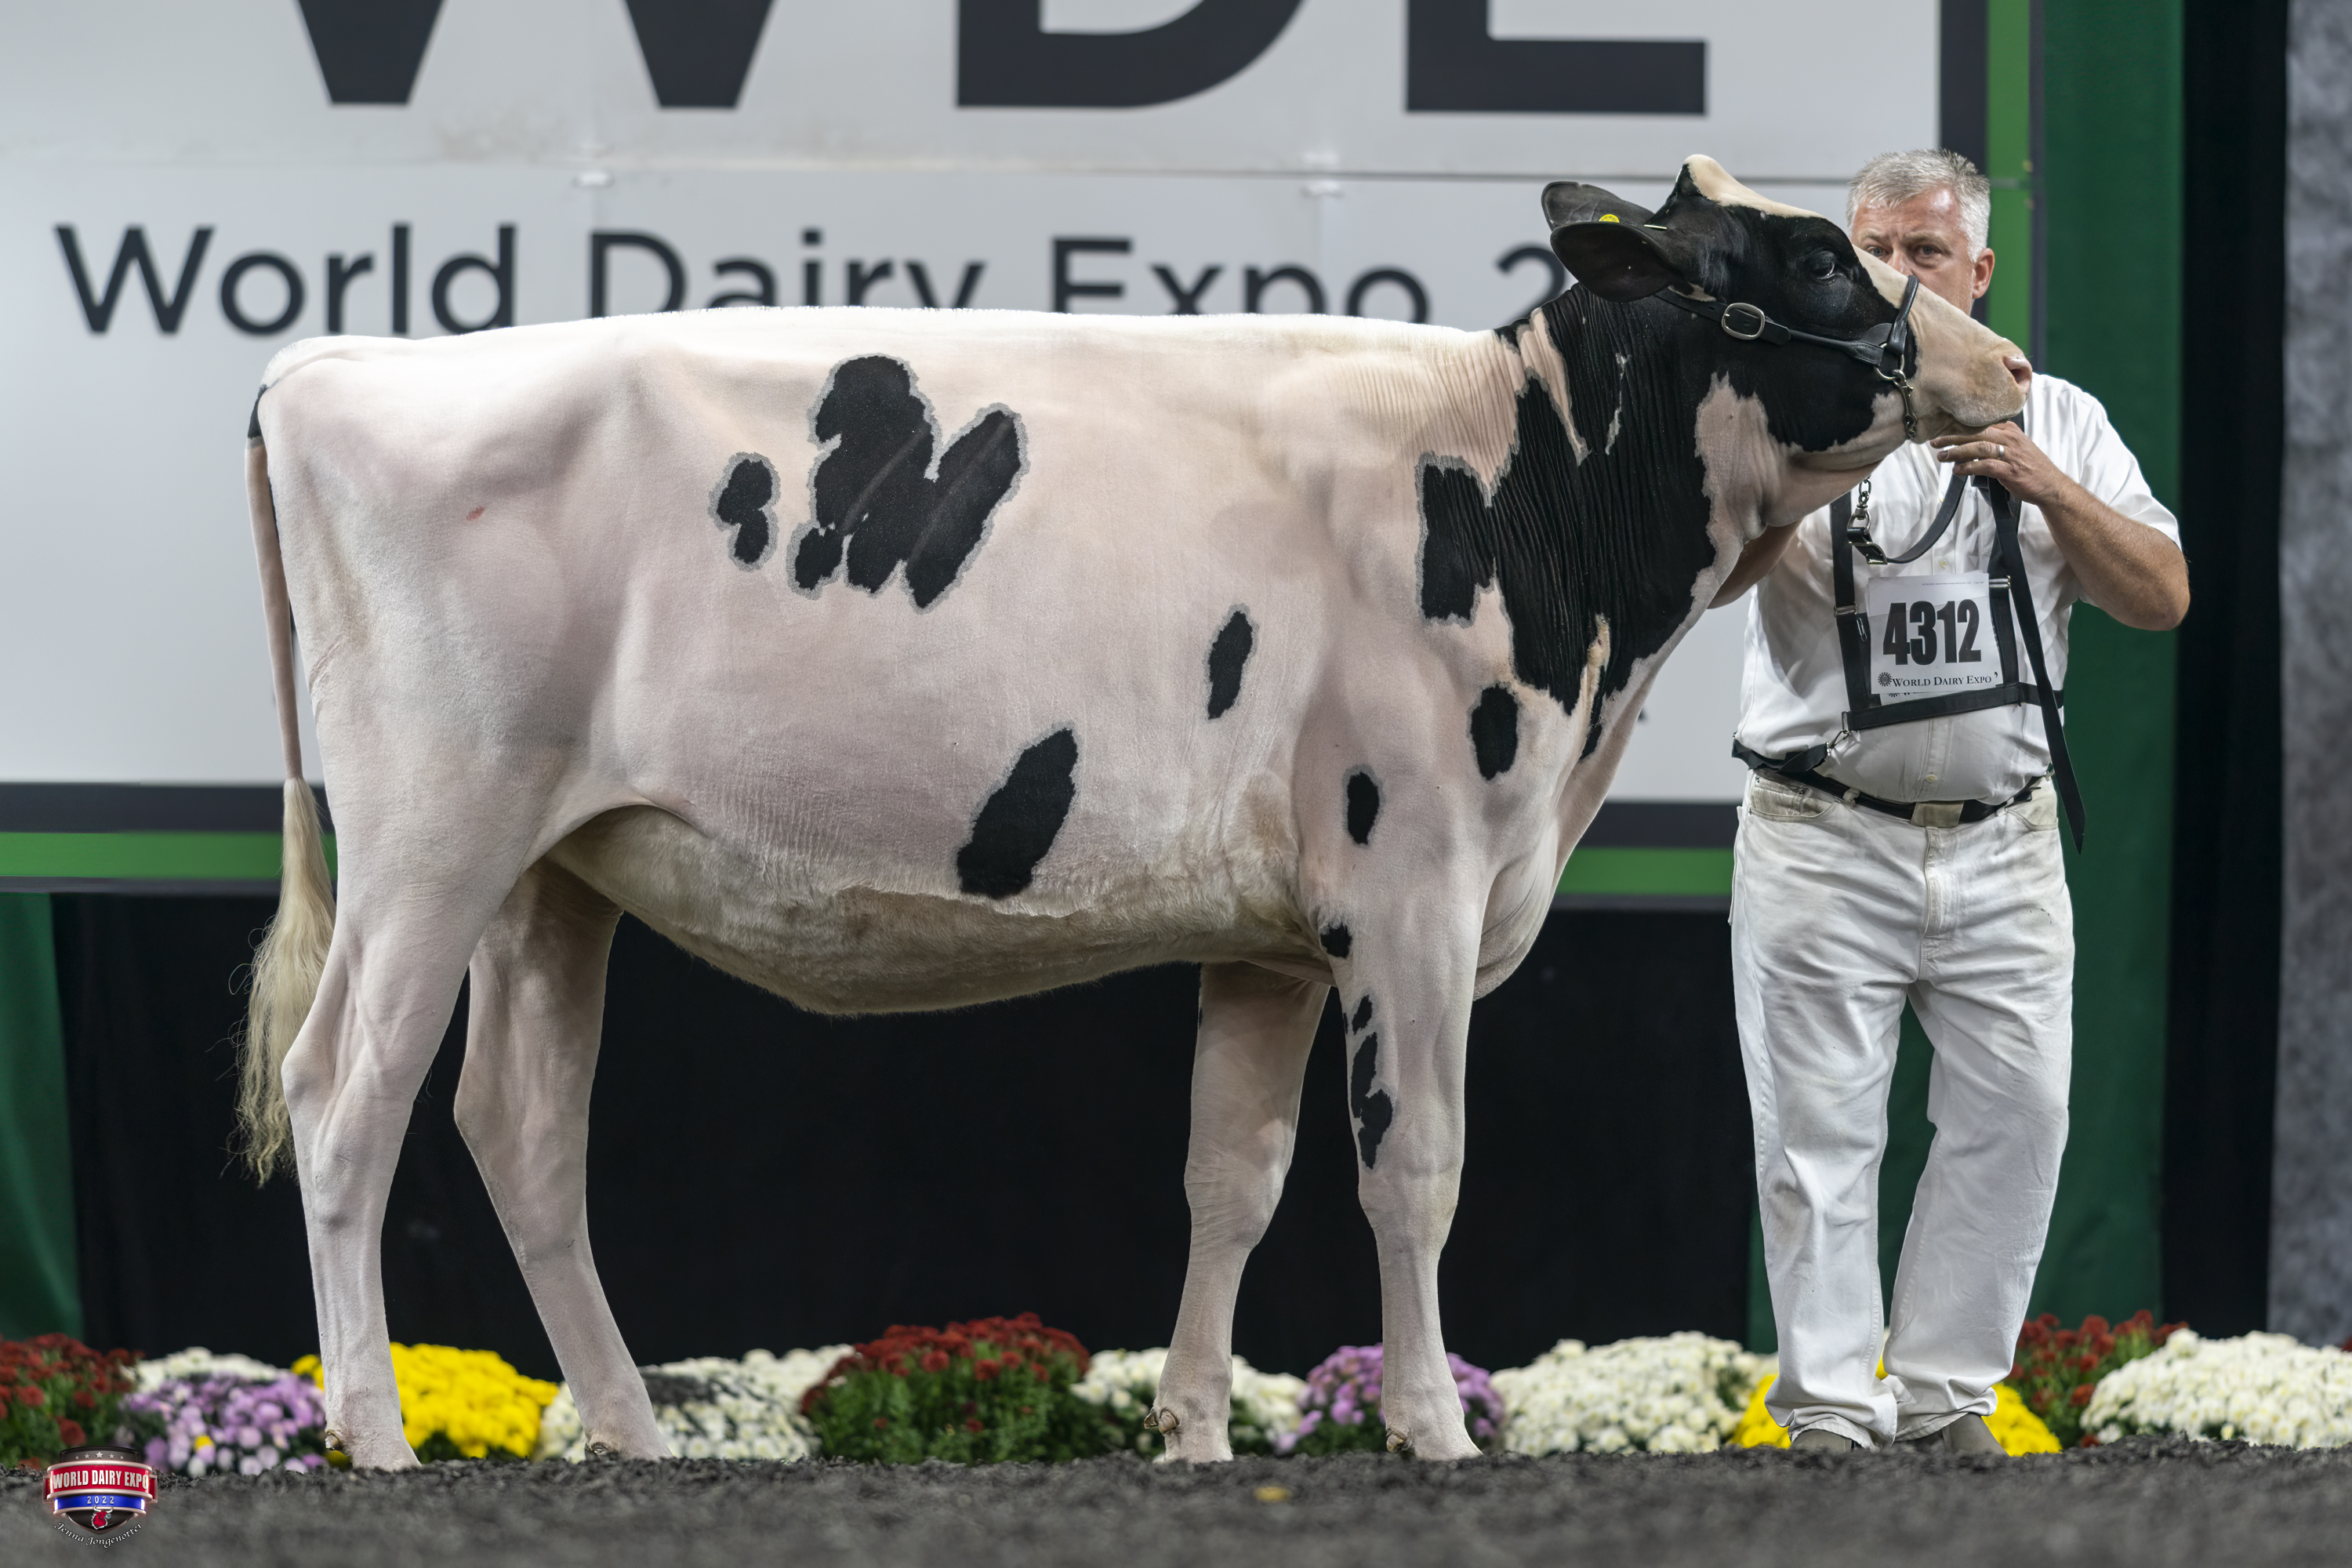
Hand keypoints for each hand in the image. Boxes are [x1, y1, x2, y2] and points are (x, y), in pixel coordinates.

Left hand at [1930, 421, 2073, 510]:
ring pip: (1978, 447)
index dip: (1959, 427)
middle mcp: (2010, 439)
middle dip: (1953, 437)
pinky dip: (1968, 467)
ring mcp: (2011, 454)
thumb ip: (1996, 442)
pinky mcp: (2010, 470)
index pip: (1981, 424)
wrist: (2050, 485)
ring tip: (1942, 457)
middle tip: (1935, 442)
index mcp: (2010, 430)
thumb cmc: (2030, 468)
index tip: (1943, 431)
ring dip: (1957, 452)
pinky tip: (1958, 470)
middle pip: (1976, 433)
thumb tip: (1969, 447)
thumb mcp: (2015, 447)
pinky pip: (1985, 465)